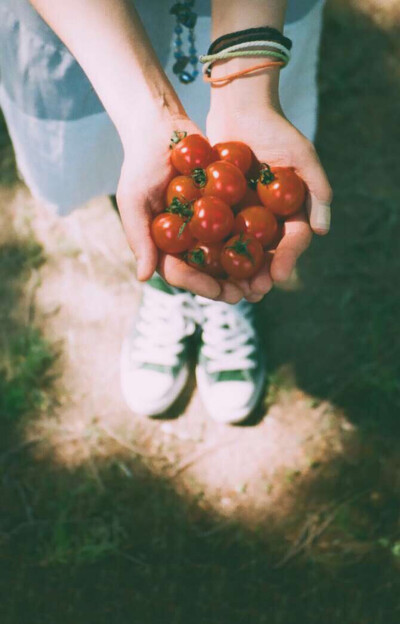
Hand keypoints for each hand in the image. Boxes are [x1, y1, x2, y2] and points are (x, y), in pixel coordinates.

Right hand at [117, 110, 244, 302]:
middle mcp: (184, 242)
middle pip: (207, 272)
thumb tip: (144, 278)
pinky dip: (253, 240)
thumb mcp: (133, 201)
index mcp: (162, 247)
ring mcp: (204, 227)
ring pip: (226, 256)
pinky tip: (272, 248)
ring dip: (244, 271)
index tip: (220, 291)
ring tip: (263, 280)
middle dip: (227, 286)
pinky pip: (238, 229)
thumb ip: (139, 238)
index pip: (181, 273)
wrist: (161, 129)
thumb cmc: (140, 165)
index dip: (200, 285)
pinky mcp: (221, 209)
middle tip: (248, 294)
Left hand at [207, 106, 331, 299]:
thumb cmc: (276, 129)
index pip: (294, 240)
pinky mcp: (220, 208)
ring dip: (237, 272)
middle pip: (267, 252)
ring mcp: (244, 213)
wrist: (240, 108)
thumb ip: (318, 190)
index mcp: (293, 209)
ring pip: (242, 249)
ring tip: (230, 291)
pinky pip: (217, 234)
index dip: (287, 259)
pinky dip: (213, 251)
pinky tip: (205, 268)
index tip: (279, 276)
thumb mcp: (302, 156)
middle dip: (261, 275)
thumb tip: (321, 232)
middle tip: (252, 293)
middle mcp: (270, 216)